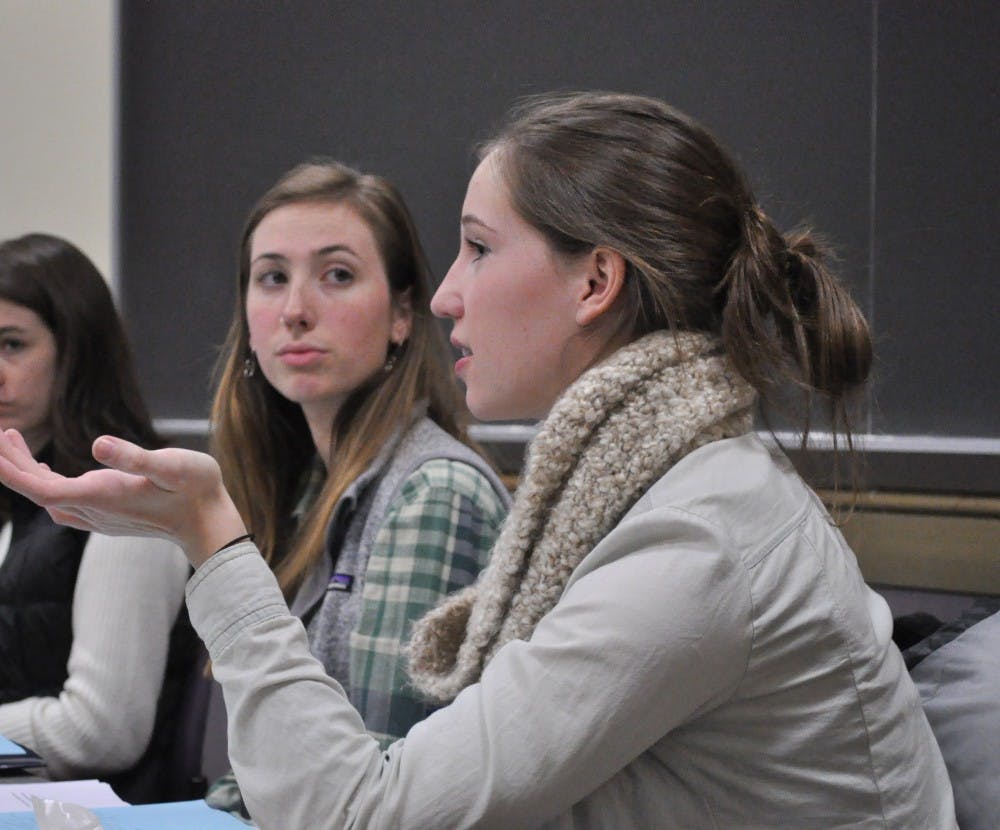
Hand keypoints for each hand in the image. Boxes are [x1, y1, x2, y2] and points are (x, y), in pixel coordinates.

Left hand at [0, 429, 247, 566]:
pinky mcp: (108, 517)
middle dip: (13, 464)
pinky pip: (63, 504)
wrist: (211, 524)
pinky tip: (49, 472)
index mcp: (103, 496)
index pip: (39, 487)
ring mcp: (100, 517)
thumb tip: (97, 444)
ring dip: (27, 473)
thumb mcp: (172, 465)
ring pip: (48, 498)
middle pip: (37, 491)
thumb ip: (134, 457)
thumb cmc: (197, 490)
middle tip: (4, 432)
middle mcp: (95, 511)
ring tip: (15, 443)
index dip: (11, 468)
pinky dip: (46, 485)